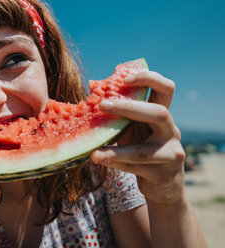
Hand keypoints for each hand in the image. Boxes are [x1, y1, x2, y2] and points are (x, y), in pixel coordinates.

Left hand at [90, 71, 185, 204]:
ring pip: (143, 151)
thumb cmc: (140, 148)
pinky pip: (136, 168)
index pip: (166, 89)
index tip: (124, 78)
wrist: (162, 185)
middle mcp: (171, 131)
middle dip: (129, 107)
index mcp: (163, 114)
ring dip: (116, 152)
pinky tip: (100, 161)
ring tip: (94, 154)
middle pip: (159, 113)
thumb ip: (118, 111)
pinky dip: (116, 164)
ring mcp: (171, 153)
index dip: (149, 79)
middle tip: (102, 105)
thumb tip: (92, 85)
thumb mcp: (131, 128)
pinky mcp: (164, 175)